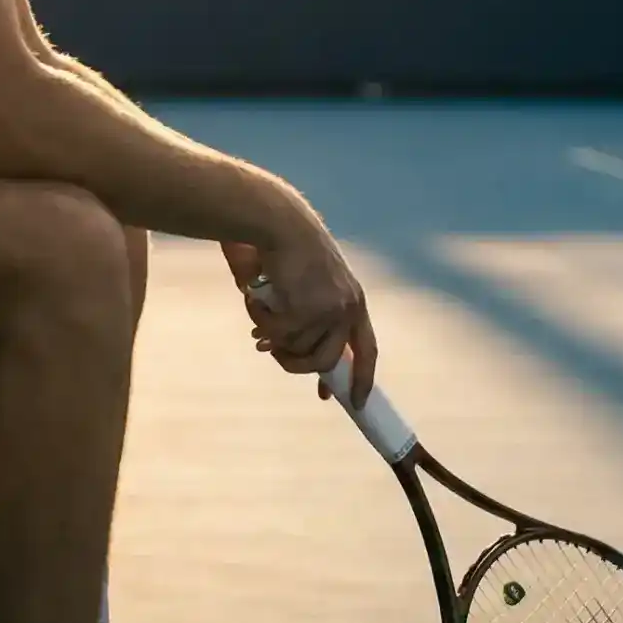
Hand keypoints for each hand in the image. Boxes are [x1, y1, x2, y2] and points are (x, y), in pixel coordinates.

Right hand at [226, 230, 377, 408]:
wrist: (277, 221)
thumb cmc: (285, 250)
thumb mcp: (305, 288)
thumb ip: (305, 320)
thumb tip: (284, 351)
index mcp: (353, 300)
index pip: (366, 349)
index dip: (360, 377)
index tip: (354, 401)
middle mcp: (348, 307)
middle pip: (326, 360)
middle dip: (296, 365)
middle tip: (273, 353)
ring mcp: (330, 309)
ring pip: (298, 350)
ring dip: (274, 338)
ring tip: (259, 316)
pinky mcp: (307, 309)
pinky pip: (279, 336)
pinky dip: (262, 323)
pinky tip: (256, 301)